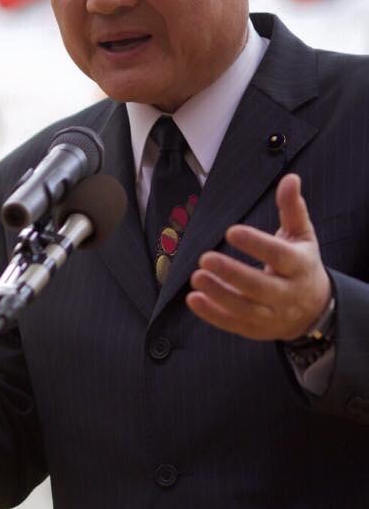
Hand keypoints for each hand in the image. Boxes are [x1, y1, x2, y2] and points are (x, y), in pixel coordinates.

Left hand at [186, 173, 331, 340]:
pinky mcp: (257, 330)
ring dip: (219, 295)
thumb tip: (290, 178)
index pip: (279, 256)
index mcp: (299, 266)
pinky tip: (193, 300)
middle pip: (260, 287)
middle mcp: (287, 294)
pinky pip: (234, 324)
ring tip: (196, 277)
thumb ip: (292, 208)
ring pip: (245, 309)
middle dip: (232, 274)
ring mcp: (272, 315)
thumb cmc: (300, 263)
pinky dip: (213, 315)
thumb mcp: (301, 235)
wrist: (314, 310)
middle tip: (205, 257)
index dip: (256, 244)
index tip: (231, 230)